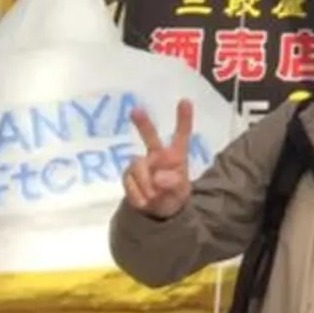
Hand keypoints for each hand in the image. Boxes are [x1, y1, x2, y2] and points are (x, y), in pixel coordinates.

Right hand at [123, 102, 194, 217]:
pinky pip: (130, 183)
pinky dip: (138, 195)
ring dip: (146, 186)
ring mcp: (141, 164)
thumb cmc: (173, 194)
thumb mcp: (181, 192)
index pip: (181, 135)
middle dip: (143, 123)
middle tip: (135, 110)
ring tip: (154, 196)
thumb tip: (158, 178)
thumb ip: (174, 183)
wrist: (157, 211)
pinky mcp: (128, 175)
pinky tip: (145, 199)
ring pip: (138, 167)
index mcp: (176, 155)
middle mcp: (157, 155)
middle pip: (150, 136)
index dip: (184, 119)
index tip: (185, 101)